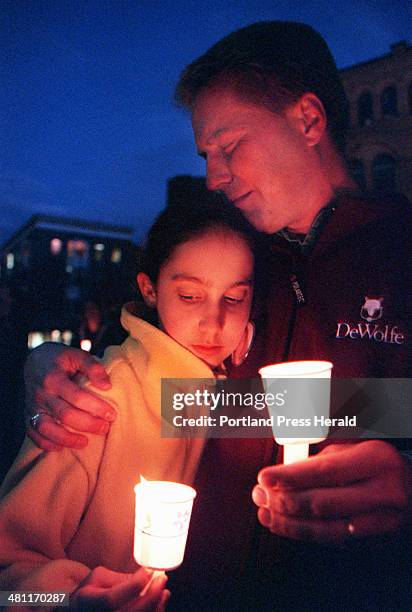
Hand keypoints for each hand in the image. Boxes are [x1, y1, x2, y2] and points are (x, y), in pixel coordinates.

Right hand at [25, 342, 115, 450]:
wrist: (33, 360)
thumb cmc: (60, 359)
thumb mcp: (77, 355)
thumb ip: (92, 367)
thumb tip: (107, 386)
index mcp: (54, 378)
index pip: (77, 396)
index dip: (96, 407)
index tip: (111, 414)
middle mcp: (41, 394)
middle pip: (64, 414)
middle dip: (87, 424)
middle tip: (104, 428)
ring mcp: (32, 406)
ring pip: (46, 428)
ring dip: (66, 439)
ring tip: (84, 443)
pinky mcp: (28, 415)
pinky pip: (33, 433)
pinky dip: (45, 443)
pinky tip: (61, 447)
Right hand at [69, 566, 169, 610]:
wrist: (79, 610)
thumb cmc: (90, 592)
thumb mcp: (98, 578)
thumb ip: (119, 578)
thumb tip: (146, 575)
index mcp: (87, 603)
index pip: (111, 599)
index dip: (133, 585)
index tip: (149, 570)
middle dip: (151, 595)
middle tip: (161, 578)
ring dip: (156, 605)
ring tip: (163, 590)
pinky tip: (160, 602)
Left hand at [252, 441, 411, 543]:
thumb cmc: (382, 467)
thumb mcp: (359, 451)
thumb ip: (325, 459)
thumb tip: (286, 471)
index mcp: (375, 460)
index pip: (325, 470)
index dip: (290, 477)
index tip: (264, 478)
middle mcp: (382, 491)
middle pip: (322, 502)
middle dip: (284, 501)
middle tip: (260, 495)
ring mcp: (382, 521)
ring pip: (326, 528)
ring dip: (289, 523)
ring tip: (266, 512)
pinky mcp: (378, 543)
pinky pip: (335, 542)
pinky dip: (306, 535)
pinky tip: (286, 526)